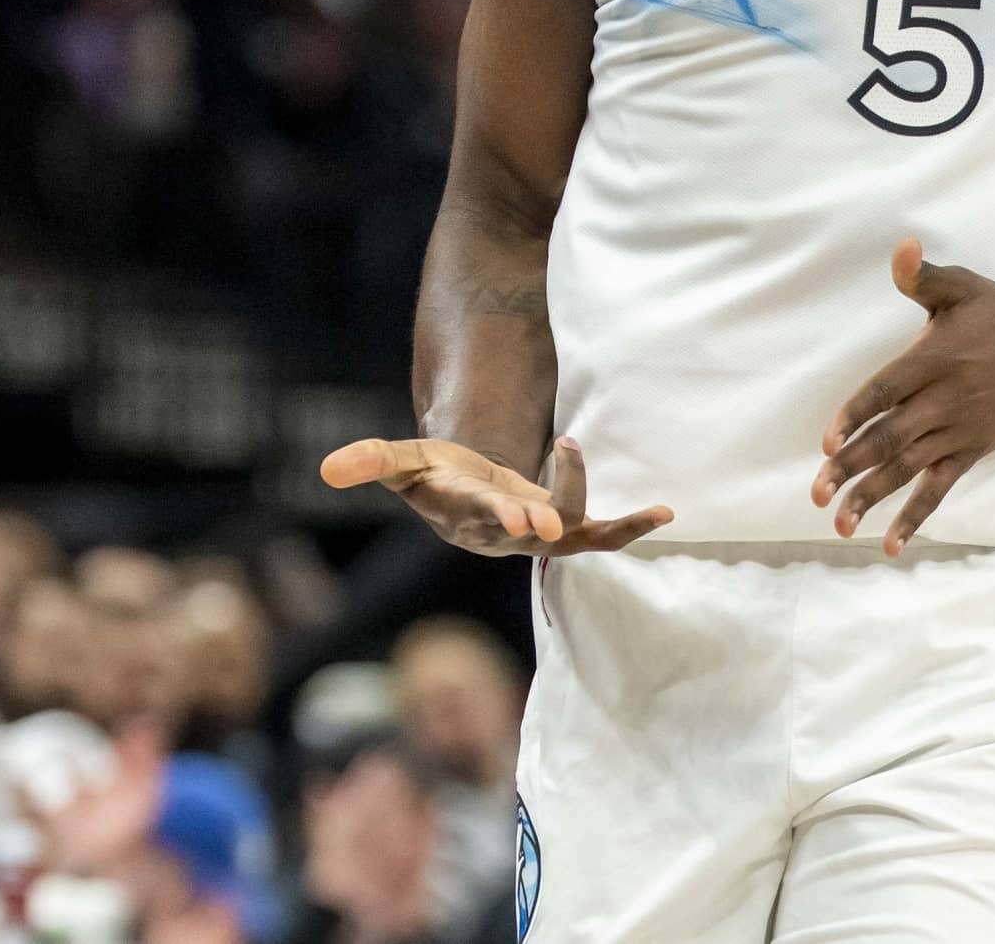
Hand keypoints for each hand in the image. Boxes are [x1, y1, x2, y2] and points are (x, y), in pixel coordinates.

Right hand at [320, 435, 671, 557]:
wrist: (467, 498)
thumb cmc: (435, 476)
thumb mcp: (403, 462)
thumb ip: (372, 461)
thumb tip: (327, 468)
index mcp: (466, 515)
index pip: (481, 516)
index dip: (500, 515)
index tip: (518, 515)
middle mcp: (506, 533)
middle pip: (529, 530)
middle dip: (543, 517)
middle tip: (552, 514)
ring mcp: (539, 535)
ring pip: (569, 530)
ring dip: (587, 501)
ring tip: (594, 459)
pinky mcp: (565, 529)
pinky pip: (601, 534)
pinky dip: (631, 526)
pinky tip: (667, 511)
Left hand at [812, 238, 994, 554]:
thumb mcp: (962, 287)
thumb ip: (922, 276)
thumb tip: (901, 249)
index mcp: (935, 359)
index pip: (886, 391)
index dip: (856, 415)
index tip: (828, 442)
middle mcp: (945, 400)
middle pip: (891, 438)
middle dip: (852, 467)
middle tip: (817, 492)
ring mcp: (958, 431)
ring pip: (909, 469)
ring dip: (873, 497)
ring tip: (839, 523)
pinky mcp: (970, 451)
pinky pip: (939, 488)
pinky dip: (915, 516)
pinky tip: (891, 544)